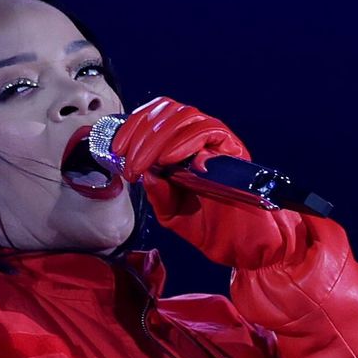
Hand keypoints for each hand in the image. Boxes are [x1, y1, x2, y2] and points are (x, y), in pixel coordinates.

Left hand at [113, 97, 302, 269]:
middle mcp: (199, 139)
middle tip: (128, 161)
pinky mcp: (233, 149)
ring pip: (186, 117)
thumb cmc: (208, 227)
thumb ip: (158, 193)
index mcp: (180, 148)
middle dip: (140, 133)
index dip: (133, 126)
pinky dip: (185, 142)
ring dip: (157, 138)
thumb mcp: (171, 213)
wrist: (241, 245)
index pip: (155, 117)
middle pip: (167, 111)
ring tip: (144, 164)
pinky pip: (209, 131)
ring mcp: (217, 142)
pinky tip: (169, 160)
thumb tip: (146, 174)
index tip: (116, 149)